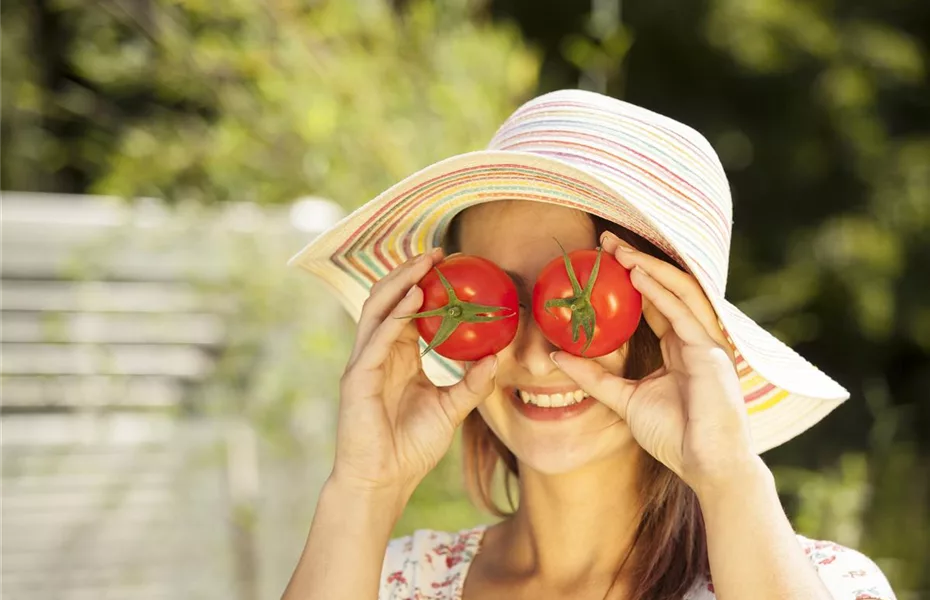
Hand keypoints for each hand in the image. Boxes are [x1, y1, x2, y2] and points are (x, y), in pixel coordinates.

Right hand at [331, 248, 497, 498]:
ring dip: (401, 282)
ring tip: (426, 263)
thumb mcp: (450, 410)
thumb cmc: (410, 448)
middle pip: (390, 299)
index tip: (452, 264)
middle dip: (411, 272)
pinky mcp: (358, 378)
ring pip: (378, 309)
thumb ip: (471, 384)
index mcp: (398, 357)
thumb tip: (496, 357)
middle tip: (440, 251)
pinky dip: (395, 316)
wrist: (383, 481)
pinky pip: (377, 340)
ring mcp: (365, 363)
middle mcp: (378, 353)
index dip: (426, 284)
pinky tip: (415, 300)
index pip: (408, 310)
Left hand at [549, 231, 756, 493]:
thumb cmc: (674, 436)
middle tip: (605, 241)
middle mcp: (695, 338)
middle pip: (665, 288)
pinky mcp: (711, 351)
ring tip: (617, 249)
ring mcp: (706, 342)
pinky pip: (682, 312)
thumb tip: (553, 356)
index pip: (653, 302)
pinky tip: (637, 274)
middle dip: (636, 261)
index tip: (600, 261)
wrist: (706, 465)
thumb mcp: (623, 399)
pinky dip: (660, 290)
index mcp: (679, 347)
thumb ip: (593, 377)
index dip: (629, 279)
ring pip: (677, 290)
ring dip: (647, 266)